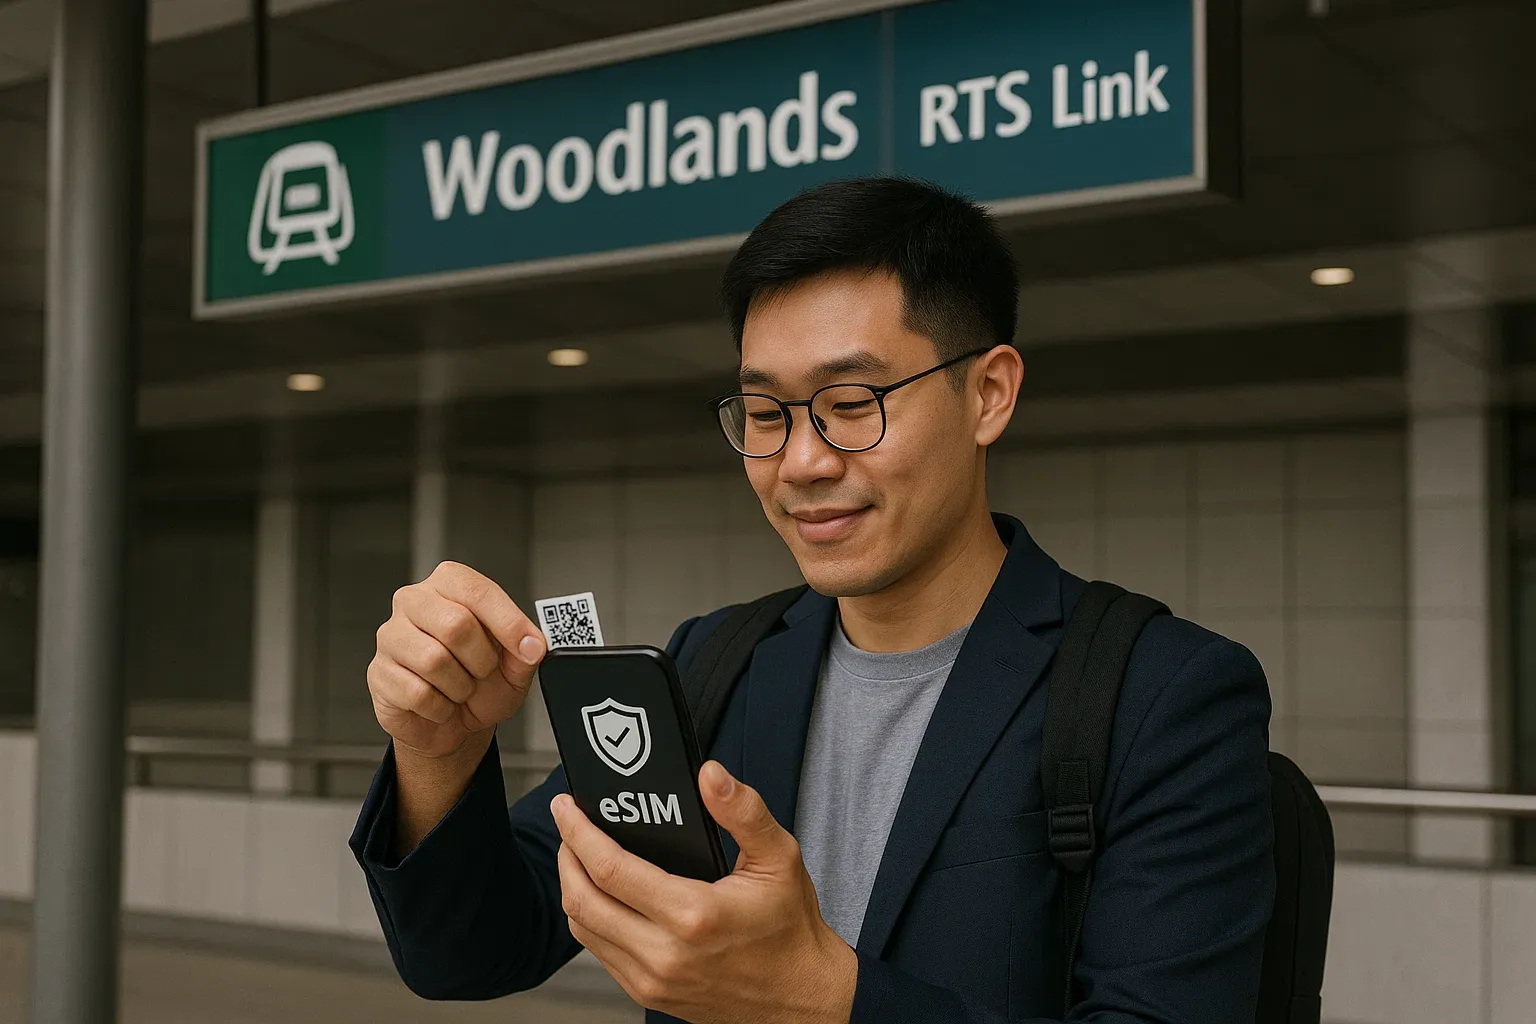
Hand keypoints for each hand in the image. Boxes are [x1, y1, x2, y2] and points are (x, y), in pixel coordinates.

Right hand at [369, 561, 545, 759]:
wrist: (453, 723)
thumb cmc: (481, 684)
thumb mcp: (516, 666)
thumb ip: (527, 650)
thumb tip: (532, 644)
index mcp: (450, 584)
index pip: (478, 591)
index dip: (508, 622)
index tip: (529, 647)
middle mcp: (414, 601)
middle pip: (455, 625)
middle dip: (481, 660)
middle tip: (483, 673)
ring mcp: (391, 635)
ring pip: (433, 660)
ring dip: (460, 687)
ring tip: (460, 688)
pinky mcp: (378, 672)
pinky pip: (417, 693)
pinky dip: (440, 707)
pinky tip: (440, 703)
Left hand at [551, 761, 857, 1023]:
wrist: (801, 996)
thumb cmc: (790, 927)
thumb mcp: (779, 857)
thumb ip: (743, 811)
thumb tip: (710, 775)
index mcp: (694, 915)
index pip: (611, 869)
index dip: (579, 833)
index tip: (567, 808)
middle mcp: (665, 954)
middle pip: (583, 900)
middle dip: (566, 856)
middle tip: (567, 826)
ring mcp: (654, 980)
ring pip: (584, 930)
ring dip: (573, 888)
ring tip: (578, 855)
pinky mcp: (650, 995)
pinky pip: (600, 953)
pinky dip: (590, 919)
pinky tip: (601, 895)